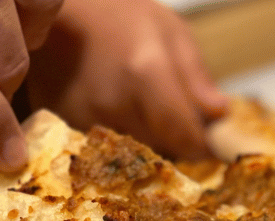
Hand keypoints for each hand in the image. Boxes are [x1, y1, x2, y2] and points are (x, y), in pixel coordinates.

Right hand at [23, 0, 226, 159]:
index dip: (203, 146)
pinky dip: (120, 137)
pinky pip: (107, 148)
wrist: (55, 12)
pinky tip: (118, 109)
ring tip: (144, 106)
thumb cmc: (117, 15)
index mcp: (146, 73)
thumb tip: (220, 116)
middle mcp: (114, 104)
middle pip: (163, 148)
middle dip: (177, 140)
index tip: (212, 143)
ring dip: (148, 139)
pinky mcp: (66, 127)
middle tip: (176, 116)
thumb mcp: (169, 30)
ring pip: (136, 152)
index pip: (185, 138)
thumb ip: (196, 75)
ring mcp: (85, 118)